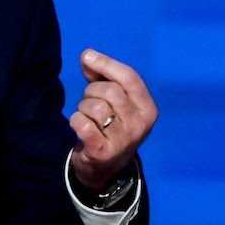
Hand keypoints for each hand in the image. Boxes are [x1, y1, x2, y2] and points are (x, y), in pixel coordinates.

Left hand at [68, 48, 157, 191]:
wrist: (104, 167)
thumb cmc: (109, 125)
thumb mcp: (115, 101)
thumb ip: (103, 76)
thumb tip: (88, 57)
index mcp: (148, 109)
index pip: (130, 78)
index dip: (106, 64)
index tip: (87, 56)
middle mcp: (140, 125)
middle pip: (110, 91)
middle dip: (92, 91)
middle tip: (89, 103)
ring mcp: (123, 140)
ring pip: (95, 107)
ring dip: (83, 108)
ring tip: (87, 117)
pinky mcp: (103, 152)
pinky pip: (83, 124)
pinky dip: (76, 121)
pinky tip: (80, 127)